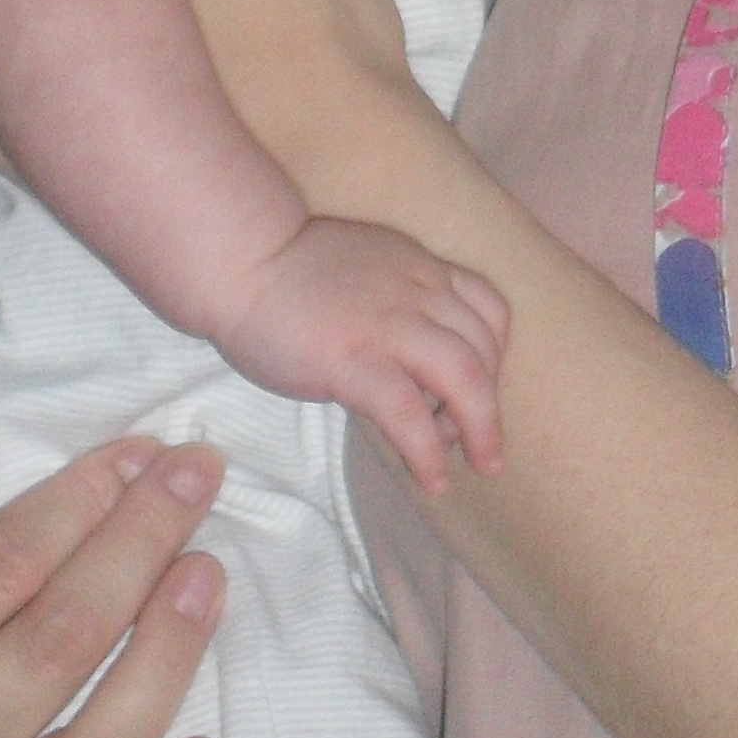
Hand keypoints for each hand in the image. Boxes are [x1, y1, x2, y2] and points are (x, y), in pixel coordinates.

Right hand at [213, 216, 506, 490]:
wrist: (242, 258)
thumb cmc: (292, 270)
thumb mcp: (368, 271)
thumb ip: (396, 302)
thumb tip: (406, 356)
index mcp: (422, 270)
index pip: (489, 310)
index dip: (494, 357)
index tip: (477, 391)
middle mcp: (420, 293)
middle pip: (484, 350)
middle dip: (492, 405)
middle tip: (486, 449)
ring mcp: (390, 326)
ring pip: (464, 377)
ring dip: (480, 429)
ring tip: (477, 466)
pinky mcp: (354, 360)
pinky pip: (408, 411)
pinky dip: (428, 450)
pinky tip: (430, 479)